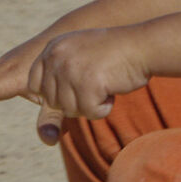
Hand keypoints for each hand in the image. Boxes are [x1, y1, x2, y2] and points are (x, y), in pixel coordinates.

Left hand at [25, 28, 152, 123]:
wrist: (145, 45)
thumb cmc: (117, 56)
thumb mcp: (81, 61)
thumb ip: (59, 82)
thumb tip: (45, 136)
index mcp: (52, 48)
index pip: (35, 85)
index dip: (56, 93)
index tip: (78, 85)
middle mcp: (56, 57)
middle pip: (53, 102)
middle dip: (77, 100)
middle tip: (98, 82)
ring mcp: (70, 70)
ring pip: (70, 110)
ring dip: (92, 104)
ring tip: (107, 82)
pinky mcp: (87, 83)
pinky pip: (90, 113)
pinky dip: (104, 107)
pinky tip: (114, 88)